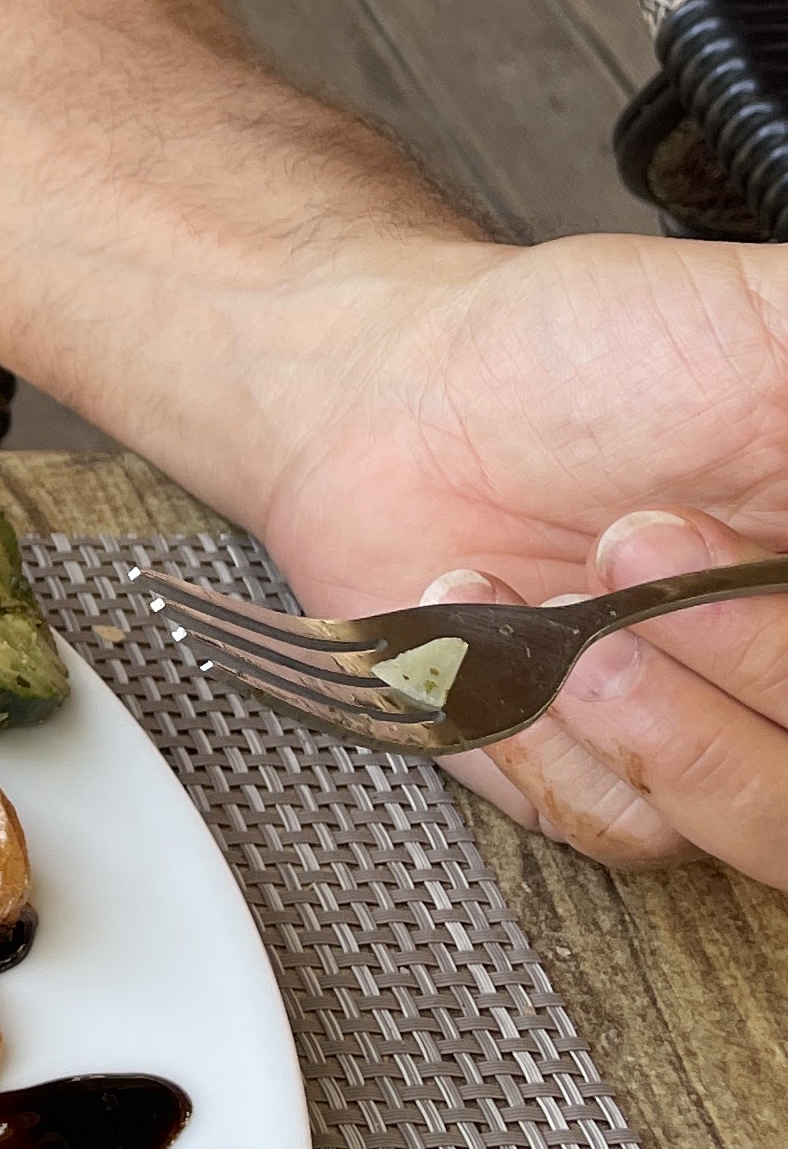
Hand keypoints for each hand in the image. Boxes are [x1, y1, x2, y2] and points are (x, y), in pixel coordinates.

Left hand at [253, 235, 787, 875]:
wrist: (397, 399)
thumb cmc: (584, 350)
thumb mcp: (771, 319)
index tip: (765, 552)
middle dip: (760, 659)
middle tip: (645, 533)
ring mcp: (729, 738)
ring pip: (772, 824)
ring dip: (668, 719)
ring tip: (567, 603)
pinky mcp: (615, 786)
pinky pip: (635, 829)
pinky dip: (555, 736)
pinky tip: (494, 630)